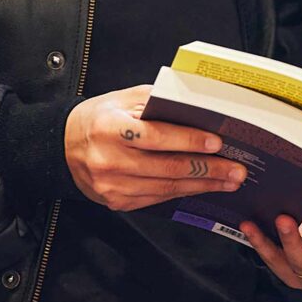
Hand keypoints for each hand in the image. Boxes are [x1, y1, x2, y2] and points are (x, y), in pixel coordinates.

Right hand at [64, 84, 246, 210]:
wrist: (65, 146)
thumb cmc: (101, 116)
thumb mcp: (124, 99)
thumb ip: (158, 101)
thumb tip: (197, 108)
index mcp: (110, 128)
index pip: (156, 136)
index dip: (189, 140)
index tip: (217, 142)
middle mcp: (109, 160)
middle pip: (167, 168)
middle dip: (207, 169)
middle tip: (237, 169)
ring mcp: (112, 186)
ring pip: (166, 188)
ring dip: (202, 185)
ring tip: (228, 180)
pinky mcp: (117, 202)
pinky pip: (157, 199)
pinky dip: (184, 194)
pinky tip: (202, 187)